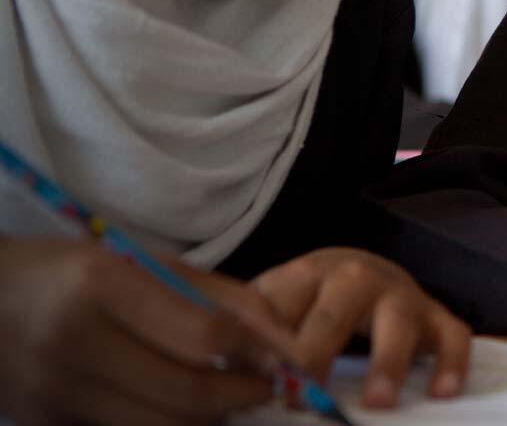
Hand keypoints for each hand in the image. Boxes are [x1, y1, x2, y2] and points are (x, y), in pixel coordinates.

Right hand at [0, 237, 289, 425]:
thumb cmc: (63, 273)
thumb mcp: (133, 262)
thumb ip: (212, 293)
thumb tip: (281, 335)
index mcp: (99, 285)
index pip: (202, 335)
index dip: (258, 354)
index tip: (287, 359)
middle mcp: (73, 343)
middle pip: (186, 394)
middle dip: (241, 397)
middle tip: (264, 387)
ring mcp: (52, 394)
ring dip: (208, 418)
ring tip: (224, 395)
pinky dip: (164, 425)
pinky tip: (175, 404)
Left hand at [250, 247, 469, 408]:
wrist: (357, 274)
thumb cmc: (305, 305)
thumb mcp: (273, 309)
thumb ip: (249, 336)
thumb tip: (217, 373)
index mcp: (306, 274)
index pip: (283, 309)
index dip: (268, 348)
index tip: (262, 383)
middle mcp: (356, 278)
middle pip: (335, 313)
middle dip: (317, 356)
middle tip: (302, 399)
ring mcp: (401, 295)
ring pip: (399, 320)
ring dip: (387, 361)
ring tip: (376, 402)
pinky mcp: (437, 316)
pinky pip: (453, 335)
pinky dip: (451, 362)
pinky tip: (441, 391)